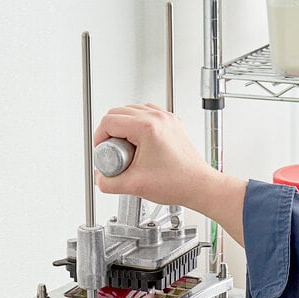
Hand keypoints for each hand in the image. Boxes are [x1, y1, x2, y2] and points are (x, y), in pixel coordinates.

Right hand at [94, 104, 214, 205]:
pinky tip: (139, 144)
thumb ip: (109, 183)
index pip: (109, 121)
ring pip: (133, 111)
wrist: (199, 186)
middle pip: (119, 113)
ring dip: (123, 127)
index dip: (99, 138)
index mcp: (147, 127)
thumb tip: (100, 178)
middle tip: (113, 154)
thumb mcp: (134, 185)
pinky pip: (148, 115)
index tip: (102, 152)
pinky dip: (138, 126)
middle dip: (109, 133)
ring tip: (126, 150)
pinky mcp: (172, 124)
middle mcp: (158, 118)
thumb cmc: (177, 183)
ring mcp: (167, 119)